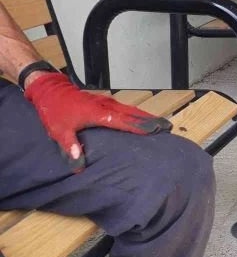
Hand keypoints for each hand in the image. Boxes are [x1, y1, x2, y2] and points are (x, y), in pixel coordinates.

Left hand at [24, 73, 171, 172]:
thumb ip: (70, 147)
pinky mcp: (105, 102)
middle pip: (133, 113)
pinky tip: (140, 118)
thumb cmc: (55, 110)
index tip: (156, 130)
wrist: (50, 90)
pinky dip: (136, 113)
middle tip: (167, 126)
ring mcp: (107, 102)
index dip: (140, 126)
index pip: (124, 122)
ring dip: (145, 116)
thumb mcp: (59, 131)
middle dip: (151, 120)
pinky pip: (125, 108)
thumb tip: (79, 166)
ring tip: (160, 123)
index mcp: (99, 114)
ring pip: (131, 109)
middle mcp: (107, 106)